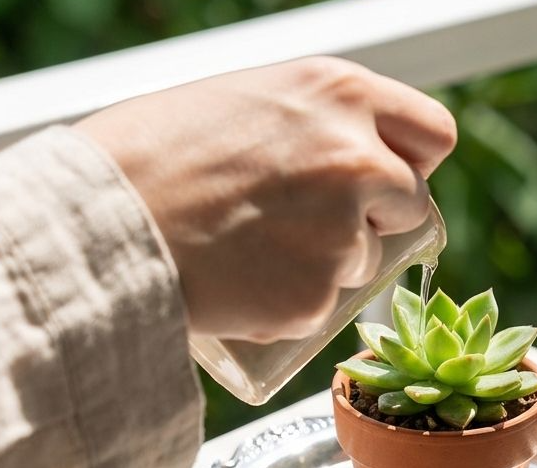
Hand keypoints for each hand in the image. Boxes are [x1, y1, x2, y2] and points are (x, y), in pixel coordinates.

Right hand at [76, 57, 455, 341]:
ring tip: (257, 249)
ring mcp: (343, 234)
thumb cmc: (156, 156)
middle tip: (318, 223)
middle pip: (412, 202)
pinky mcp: (318, 297)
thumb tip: (357, 149)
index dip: (413, 161)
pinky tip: (245, 283)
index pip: (434, 134)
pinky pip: (324, 305)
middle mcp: (359, 160)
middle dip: (379, 217)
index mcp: (343, 94)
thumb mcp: (249, 100)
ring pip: (367, 260)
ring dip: (331, 263)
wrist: (102, 225)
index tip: (392, 179)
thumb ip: (315, 123)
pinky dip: (294, 302)